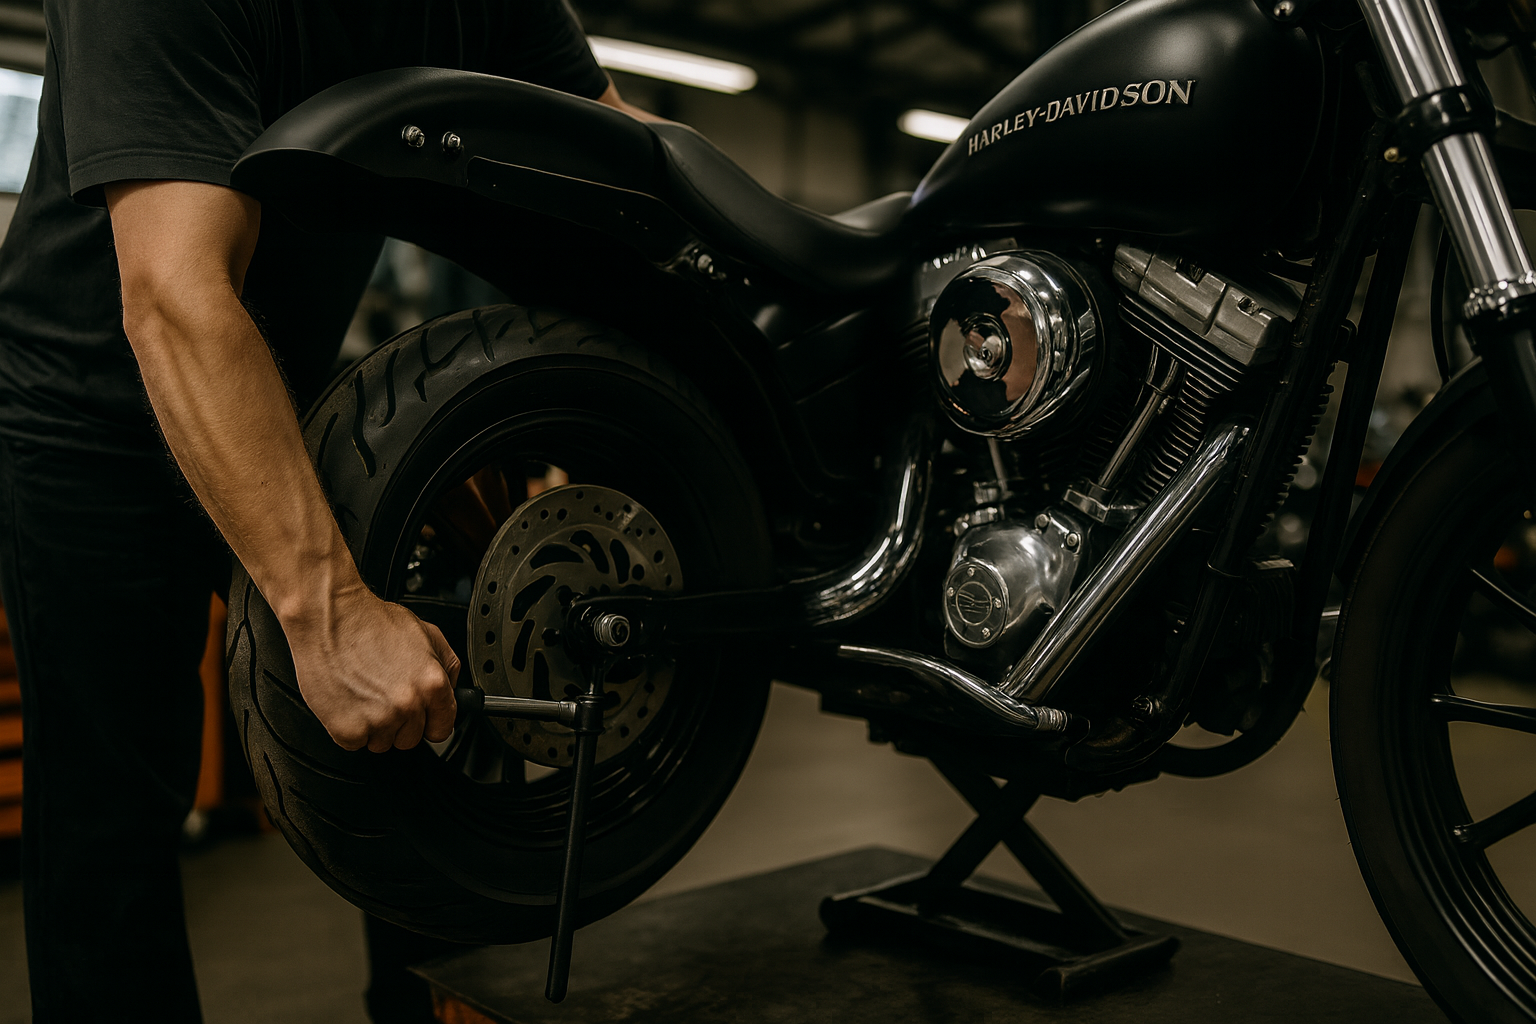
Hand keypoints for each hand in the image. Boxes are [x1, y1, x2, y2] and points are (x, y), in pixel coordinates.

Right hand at [284, 584, 460, 751]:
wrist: (328, 617)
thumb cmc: (371, 622)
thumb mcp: (427, 633)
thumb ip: (447, 666)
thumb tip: (452, 690)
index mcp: (432, 684)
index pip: (443, 729)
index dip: (431, 722)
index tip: (422, 717)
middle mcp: (407, 704)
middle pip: (411, 739)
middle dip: (401, 722)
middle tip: (385, 694)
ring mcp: (377, 720)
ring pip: (383, 743)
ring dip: (375, 725)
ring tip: (364, 693)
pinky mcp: (347, 729)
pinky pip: (355, 743)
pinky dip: (350, 727)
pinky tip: (348, 700)